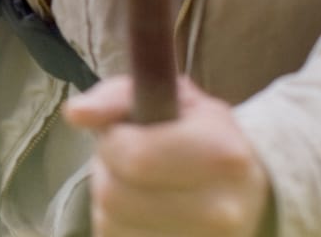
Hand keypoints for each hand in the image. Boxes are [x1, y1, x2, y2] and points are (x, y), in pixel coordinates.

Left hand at [66, 76, 268, 236]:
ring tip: (137, 188)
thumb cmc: (198, 135)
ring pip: (111, 224)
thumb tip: (77, 113)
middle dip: (108, 172)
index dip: (114, 142)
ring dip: (109, 202)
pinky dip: (119, 227)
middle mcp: (221, 210)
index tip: (124, 134)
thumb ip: (117, 97)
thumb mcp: (170, 97)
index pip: (137, 158)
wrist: (243, 192)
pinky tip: (142, 214)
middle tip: (126, 163)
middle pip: (115, 196)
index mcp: (223, 154)